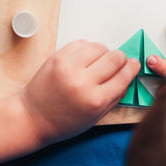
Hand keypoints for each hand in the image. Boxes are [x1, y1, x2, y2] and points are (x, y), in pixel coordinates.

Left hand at [19, 40, 140, 144]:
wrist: (32, 117)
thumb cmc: (64, 121)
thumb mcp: (96, 117)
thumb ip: (115, 96)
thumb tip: (128, 75)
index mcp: (96, 100)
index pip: (124, 75)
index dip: (132, 67)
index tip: (134, 64)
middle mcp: (84, 82)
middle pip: (115, 57)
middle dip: (121, 59)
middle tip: (117, 63)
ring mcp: (69, 67)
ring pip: (100, 46)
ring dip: (103, 52)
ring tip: (97, 62)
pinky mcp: (57, 57)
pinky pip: (82, 43)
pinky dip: (86, 49)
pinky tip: (83, 59)